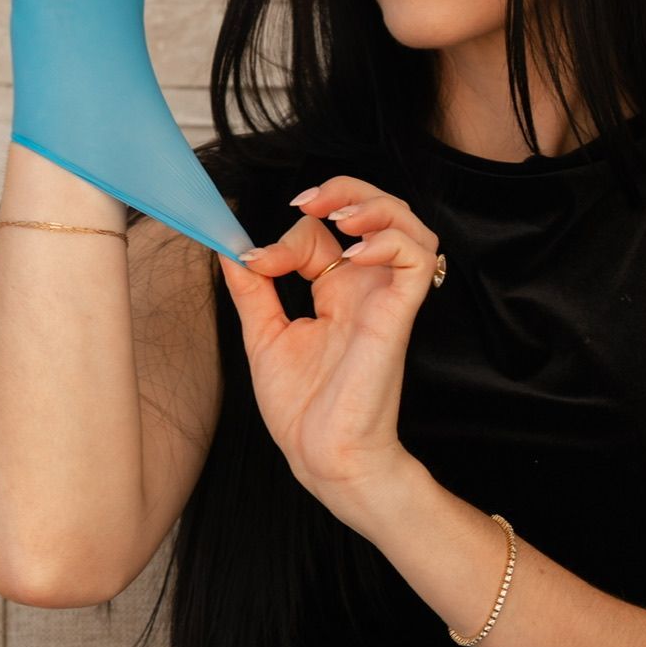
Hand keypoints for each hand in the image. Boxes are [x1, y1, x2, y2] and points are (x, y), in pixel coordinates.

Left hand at [218, 178, 440, 507]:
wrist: (323, 456)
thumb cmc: (304, 411)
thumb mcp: (264, 336)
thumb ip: (253, 290)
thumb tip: (229, 249)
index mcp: (336, 295)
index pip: (324, 234)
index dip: (290, 232)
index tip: (257, 264)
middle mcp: (365, 291)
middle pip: (378, 212)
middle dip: (345, 189)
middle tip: (307, 202)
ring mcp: (385, 301)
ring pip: (409, 225)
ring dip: (376, 207)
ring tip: (341, 217)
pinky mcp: (398, 315)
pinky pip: (415, 259)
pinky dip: (389, 240)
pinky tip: (355, 251)